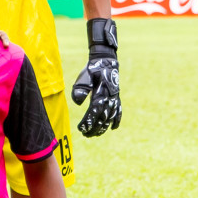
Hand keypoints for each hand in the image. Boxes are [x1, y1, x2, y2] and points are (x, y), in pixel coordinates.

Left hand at [72, 19, 120, 136]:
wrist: (106, 62)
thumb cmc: (92, 70)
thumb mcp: (84, 77)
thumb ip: (80, 89)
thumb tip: (78, 103)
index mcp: (101, 93)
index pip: (94, 111)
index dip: (88, 121)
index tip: (81, 129)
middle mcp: (109, 98)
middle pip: (102, 117)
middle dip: (94, 128)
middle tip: (86, 135)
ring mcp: (115, 98)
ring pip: (110, 117)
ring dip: (103, 127)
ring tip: (95, 135)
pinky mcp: (116, 98)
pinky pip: (119, 111)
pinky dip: (117, 120)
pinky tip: (114, 128)